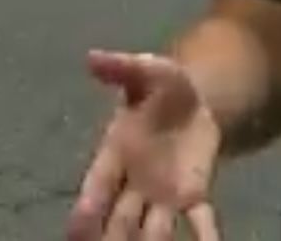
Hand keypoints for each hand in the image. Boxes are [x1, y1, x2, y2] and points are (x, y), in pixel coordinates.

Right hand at [67, 50, 223, 240]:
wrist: (195, 100)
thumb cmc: (161, 87)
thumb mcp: (146, 69)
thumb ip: (122, 67)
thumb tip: (92, 57)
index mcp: (114, 152)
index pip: (97, 185)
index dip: (87, 207)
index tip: (76, 229)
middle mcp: (133, 182)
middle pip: (118, 219)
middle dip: (112, 239)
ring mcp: (162, 195)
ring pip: (151, 229)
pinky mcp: (192, 196)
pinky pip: (198, 221)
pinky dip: (204, 237)